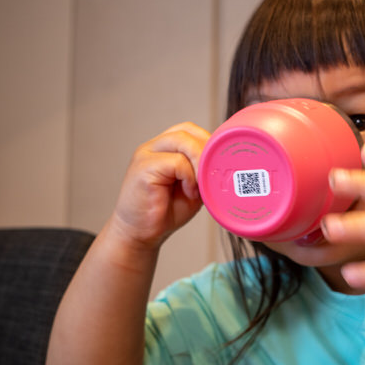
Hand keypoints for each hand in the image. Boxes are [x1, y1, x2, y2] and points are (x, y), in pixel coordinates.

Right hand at [109, 122, 209, 249]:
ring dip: (199, 162)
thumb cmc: (166, 211)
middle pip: (187, 131)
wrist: (141, 234)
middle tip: (213, 173)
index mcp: (164, 148)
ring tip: (200, 185)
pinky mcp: (143, 168)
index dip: (209, 143)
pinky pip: (176, 162)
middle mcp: (153, 147)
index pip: (190, 130)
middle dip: (206, 150)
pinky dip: (189, 176)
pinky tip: (189, 192)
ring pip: (182, 141)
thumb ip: (204, 170)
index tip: (219, 164)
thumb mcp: (193, 186)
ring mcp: (146, 155)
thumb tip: (224, 162)